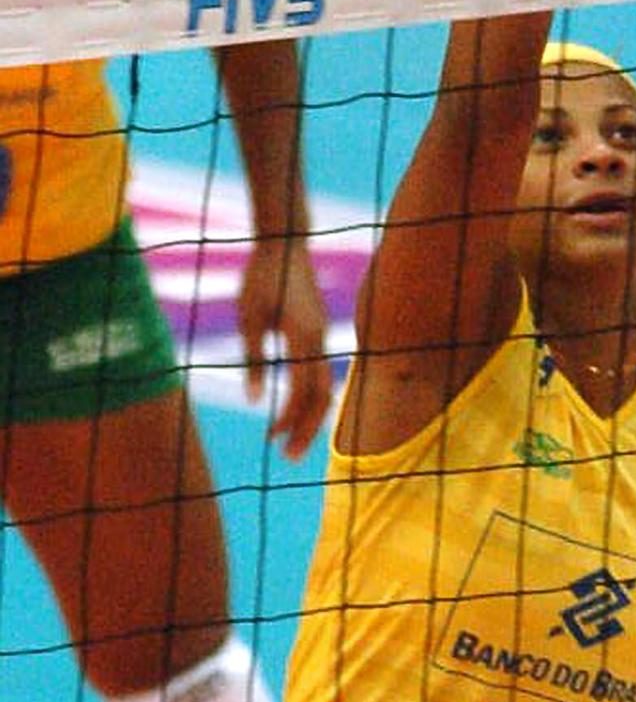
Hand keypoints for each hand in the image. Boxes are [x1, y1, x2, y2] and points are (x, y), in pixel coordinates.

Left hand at [236, 235, 330, 459]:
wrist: (284, 243)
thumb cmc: (260, 277)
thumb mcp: (248, 318)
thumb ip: (253, 360)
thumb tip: (255, 401)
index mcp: (303, 338)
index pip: (304, 391)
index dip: (291, 420)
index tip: (273, 443)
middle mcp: (319, 339)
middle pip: (321, 396)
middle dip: (306, 429)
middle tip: (287, 458)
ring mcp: (321, 335)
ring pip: (323, 386)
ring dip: (306, 415)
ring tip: (282, 438)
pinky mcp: (316, 331)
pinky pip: (319, 371)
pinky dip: (307, 394)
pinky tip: (290, 405)